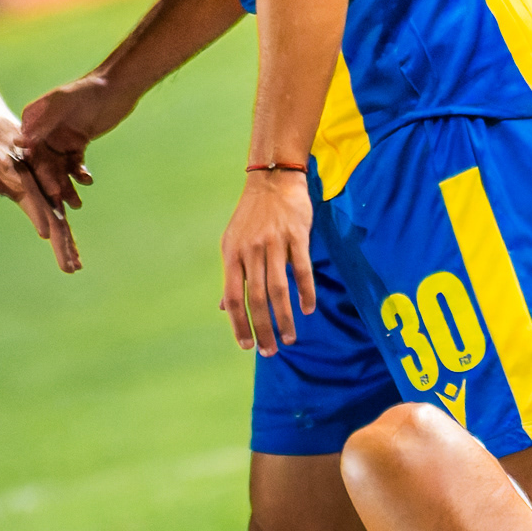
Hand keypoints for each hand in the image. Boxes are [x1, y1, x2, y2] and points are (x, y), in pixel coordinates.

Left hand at [0, 132, 80, 273]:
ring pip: (62, 223)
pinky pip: (61, 224)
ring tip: (75, 267)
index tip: (46, 235)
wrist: (7, 141)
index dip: (39, 215)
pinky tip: (73, 259)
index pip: (34, 200)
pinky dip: (68, 242)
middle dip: (62, 243)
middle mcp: (41, 190)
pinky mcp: (51, 203)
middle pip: (55, 218)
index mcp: (24, 182)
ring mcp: (49, 197)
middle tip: (69, 268)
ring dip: (69, 246)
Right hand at [19, 75, 131, 209]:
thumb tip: (22, 143)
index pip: (30, 149)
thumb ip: (43, 123)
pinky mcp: (77, 144)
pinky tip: (86, 180)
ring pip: (60, 167)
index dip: (36, 170)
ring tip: (75, 203)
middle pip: (44, 162)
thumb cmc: (86, 90)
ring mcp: (61, 138)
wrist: (115, 87)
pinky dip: (80, 175)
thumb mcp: (62, 104)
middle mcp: (44, 131)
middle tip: (59, 201)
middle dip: (52, 182)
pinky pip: (75, 165)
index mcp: (34, 119)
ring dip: (66, 184)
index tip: (44, 188)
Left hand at [221, 173, 314, 355]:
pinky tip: (307, 310)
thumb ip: (232, 276)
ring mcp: (274, 243)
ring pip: (279, 290)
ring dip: (284, 318)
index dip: (239, 325)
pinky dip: (305, 293)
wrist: (273, 179)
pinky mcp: (296, 236)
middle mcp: (251, 251)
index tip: (247, 346)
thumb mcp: (232, 243)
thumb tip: (224, 308)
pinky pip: (301, 270)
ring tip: (289, 338)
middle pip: (256, 299)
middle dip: (263, 329)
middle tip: (271, 351)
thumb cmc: (252, 216)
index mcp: (232, 255)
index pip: (233, 298)